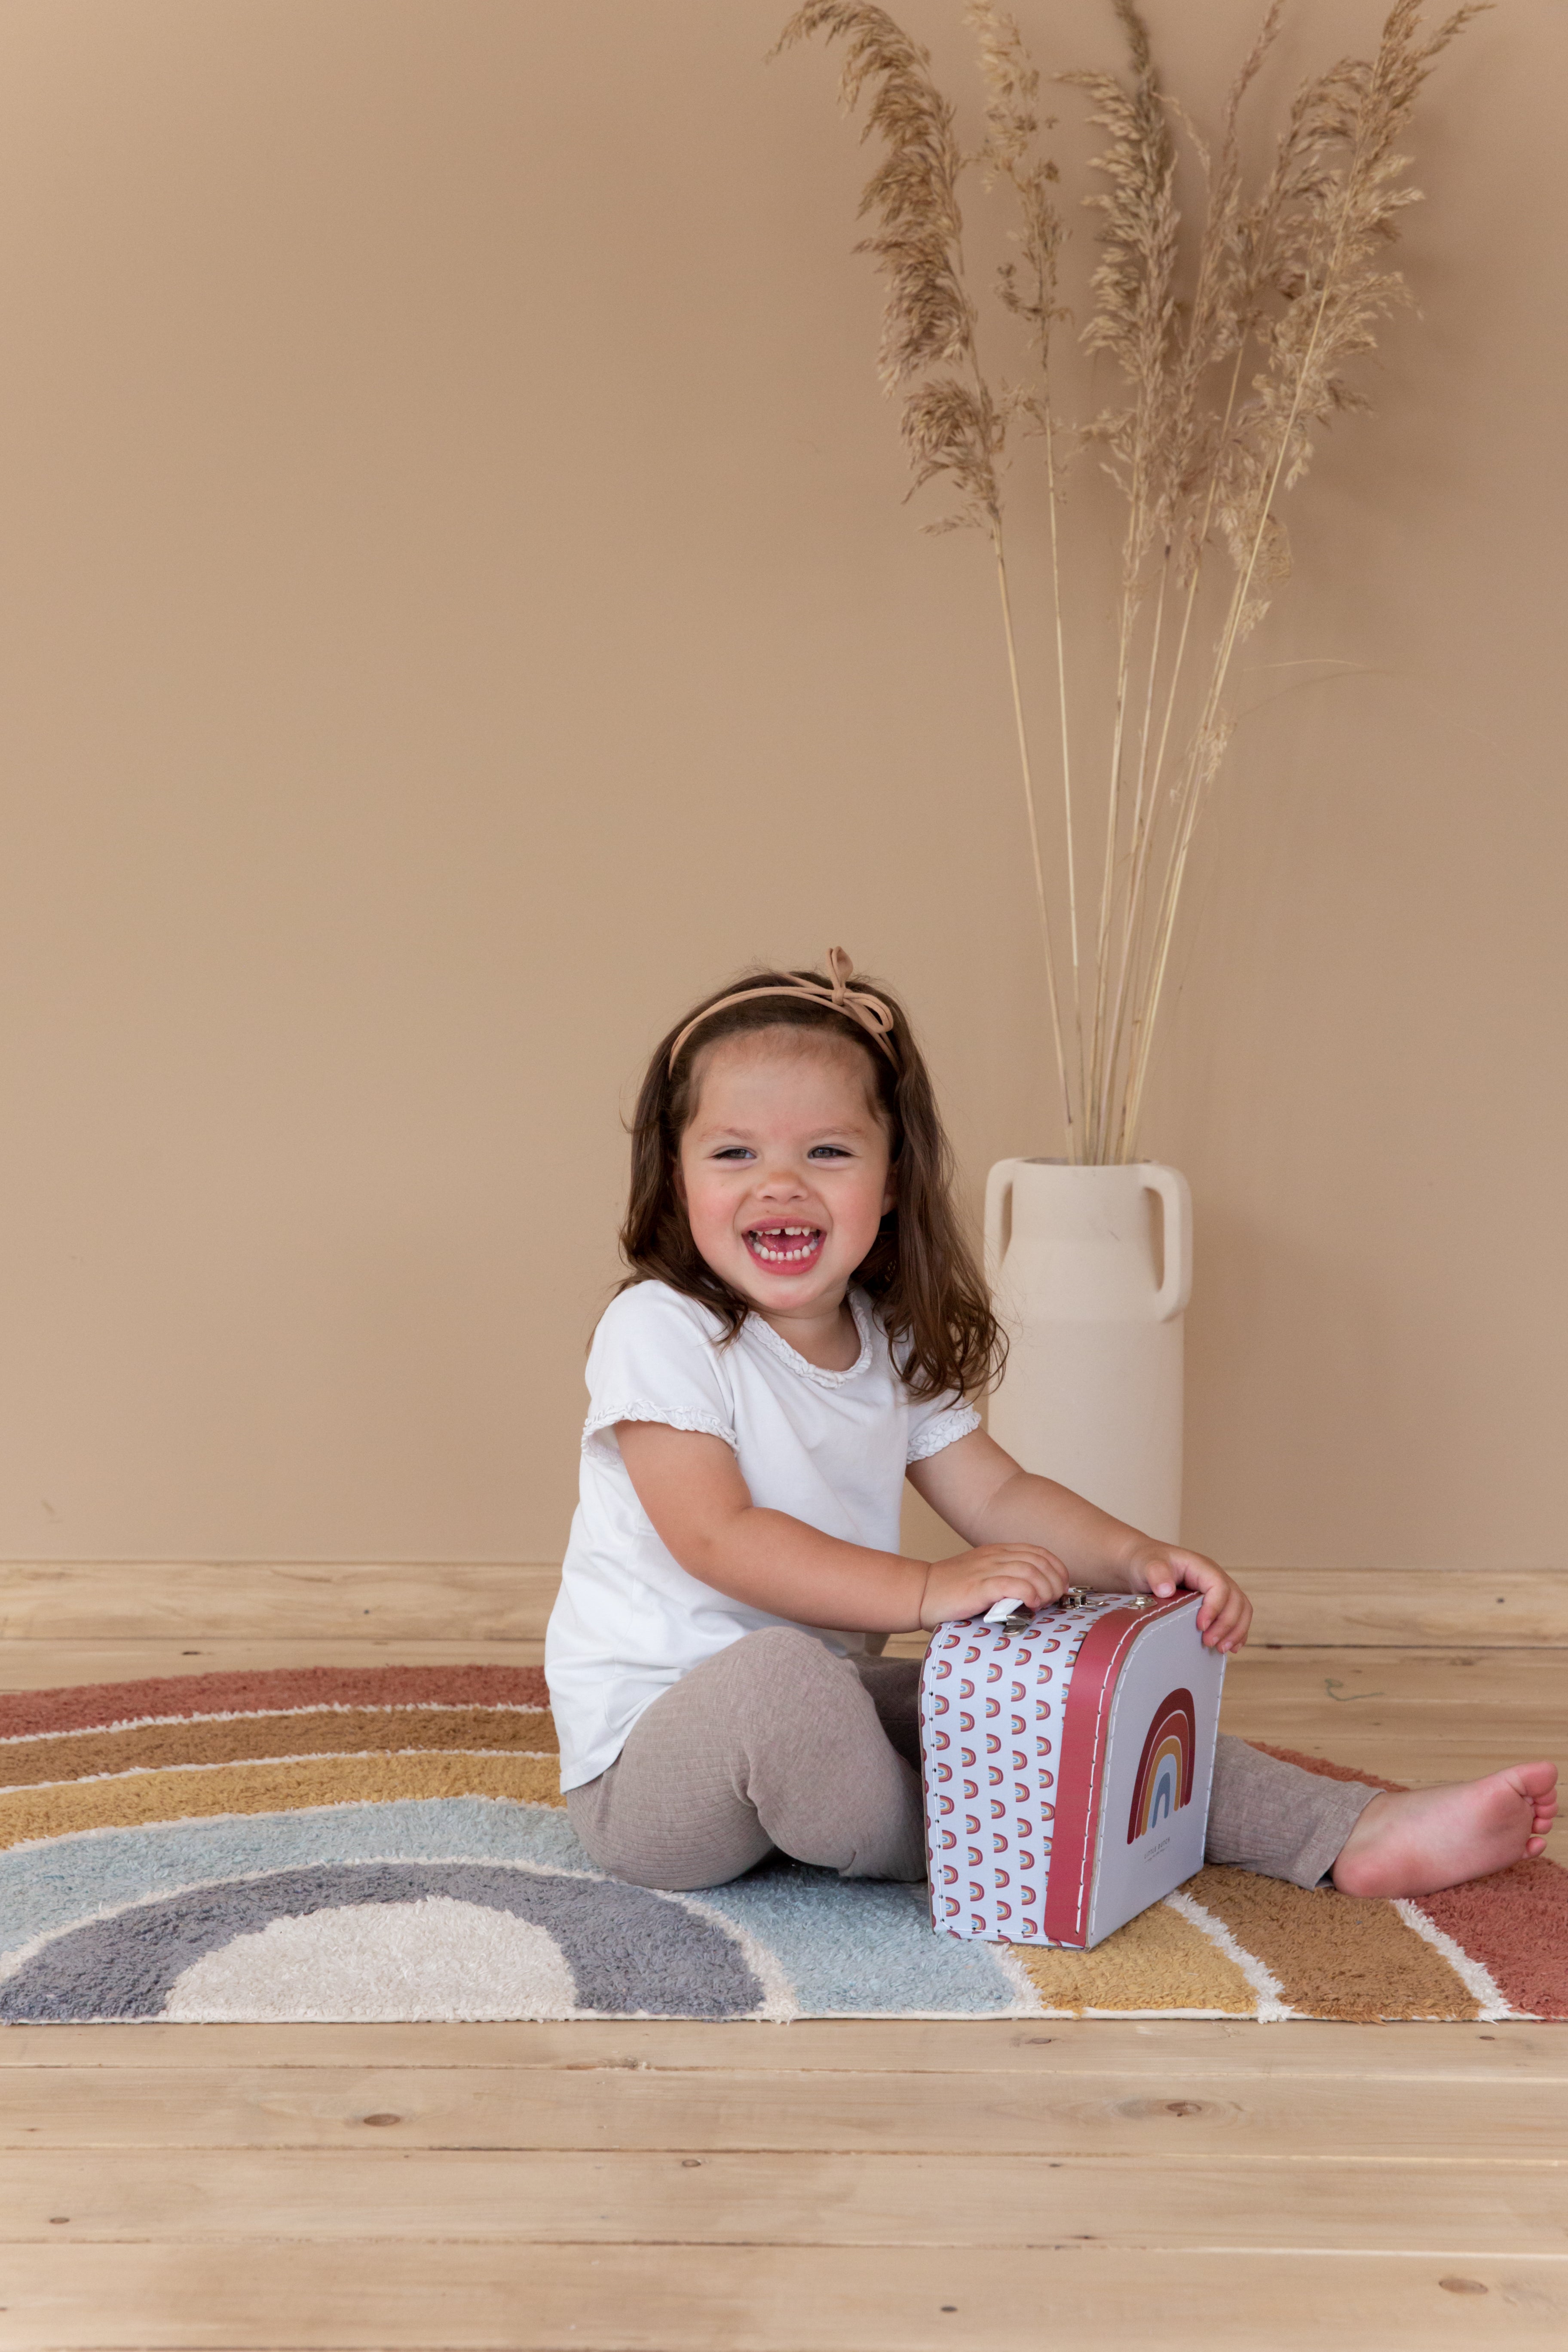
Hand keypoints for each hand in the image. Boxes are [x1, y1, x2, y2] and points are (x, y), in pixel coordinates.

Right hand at [919, 1544, 1069, 1630]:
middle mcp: (995, 1556)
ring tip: (1043, 1603)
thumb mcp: (983, 1576)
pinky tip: (1031, 1604)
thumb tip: (1036, 1593)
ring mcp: (987, 1569)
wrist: (921, 1593)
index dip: (1057, 1568)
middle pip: (1039, 1560)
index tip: (1060, 1587)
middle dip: (1055, 1580)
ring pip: (1031, 1570)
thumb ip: (1006, 1578)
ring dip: (1045, 1588)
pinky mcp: (980, 1585)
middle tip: (1054, 1599)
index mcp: (998, 1551)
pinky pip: (1014, 1584)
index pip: (1039, 1552)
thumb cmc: (951, 1591)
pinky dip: (1029, 1593)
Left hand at [1132, 1545, 1250, 1651]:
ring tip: (1221, 1649)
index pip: (1219, 1586)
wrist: (1141, 1565)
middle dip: (1227, 1624)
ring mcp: (1217, 1591)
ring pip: (1241, 1609)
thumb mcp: (1147, 1564)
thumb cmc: (1146, 1562)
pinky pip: (1237, 1617)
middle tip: (1209, 1642)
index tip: (1201, 1626)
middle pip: (1236, 1600)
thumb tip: (1166, 1590)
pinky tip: (1231, 1647)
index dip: (1215, 1607)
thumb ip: (1156, 1573)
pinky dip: (1237, 1632)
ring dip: (1235, 1631)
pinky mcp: (1215, 1604)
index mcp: (1201, 1568)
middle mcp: (1214, 1578)